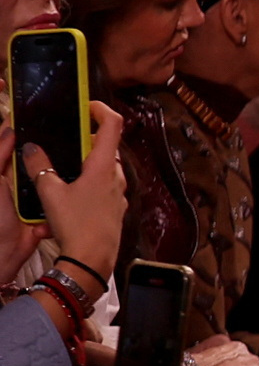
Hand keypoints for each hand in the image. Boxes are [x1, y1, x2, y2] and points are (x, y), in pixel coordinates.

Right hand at [27, 101, 126, 286]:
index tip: (86, 105)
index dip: (101, 109)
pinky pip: (106, 186)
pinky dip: (92, 180)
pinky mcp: (117, 208)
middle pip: (108, 147)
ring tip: (65, 164)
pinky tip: (73, 190)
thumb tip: (31, 147)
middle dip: (89, 138)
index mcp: (103, 166)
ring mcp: (120, 194)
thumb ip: (39, 167)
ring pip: (107, 168)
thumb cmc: (75, 224)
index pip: (113, 124)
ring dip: (89, 161)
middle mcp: (117, 176)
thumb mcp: (50, 192)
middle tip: (67, 137)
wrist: (93, 260)